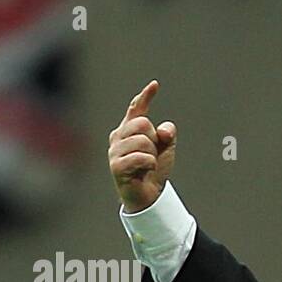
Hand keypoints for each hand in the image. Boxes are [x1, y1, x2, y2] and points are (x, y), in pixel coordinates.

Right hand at [108, 79, 175, 212]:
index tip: (155, 85)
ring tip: (147, 165)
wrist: (147, 196)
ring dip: (152, 154)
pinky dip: (150, 164)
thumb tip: (164, 131)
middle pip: (143, 124)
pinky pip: (142, 157)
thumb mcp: (165, 148)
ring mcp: (115, 151)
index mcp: (128, 129)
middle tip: (151, 154)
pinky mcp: (116, 166)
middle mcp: (118, 137)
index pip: (137, 109)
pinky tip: (146, 171)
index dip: (146, 97)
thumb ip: (167, 134)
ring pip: (144, 141)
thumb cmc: (153, 170)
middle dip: (153, 139)